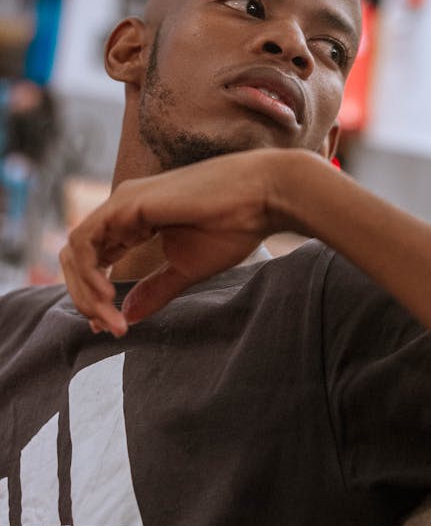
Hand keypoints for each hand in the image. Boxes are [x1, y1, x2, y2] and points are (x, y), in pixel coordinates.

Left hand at [60, 150, 285, 336]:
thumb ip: (154, 289)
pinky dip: (89, 273)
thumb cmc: (232, 226)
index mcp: (134, 220)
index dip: (94, 294)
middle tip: (105, 328)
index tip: (109, 326)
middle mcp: (122, 209)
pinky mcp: (126, 203)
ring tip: (107, 318)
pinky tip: (108, 295)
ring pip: (76, 250)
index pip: (97, 258)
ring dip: (85, 290)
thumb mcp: (186, 268)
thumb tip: (128, 316)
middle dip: (85, 297)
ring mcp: (122, 203)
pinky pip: (85, 242)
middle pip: (79, 257)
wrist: (260, 196)